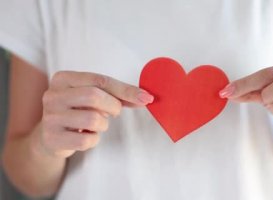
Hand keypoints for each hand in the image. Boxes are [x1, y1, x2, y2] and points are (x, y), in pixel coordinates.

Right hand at [39, 71, 153, 157]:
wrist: (49, 136)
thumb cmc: (77, 111)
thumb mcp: (93, 96)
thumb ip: (117, 94)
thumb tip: (145, 97)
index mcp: (63, 78)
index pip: (100, 80)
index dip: (126, 90)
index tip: (147, 98)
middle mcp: (52, 95)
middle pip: (94, 96)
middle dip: (113, 106)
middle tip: (113, 112)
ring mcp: (50, 117)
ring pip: (92, 119)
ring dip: (102, 125)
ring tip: (94, 124)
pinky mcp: (52, 138)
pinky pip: (87, 140)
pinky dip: (94, 139)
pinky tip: (85, 135)